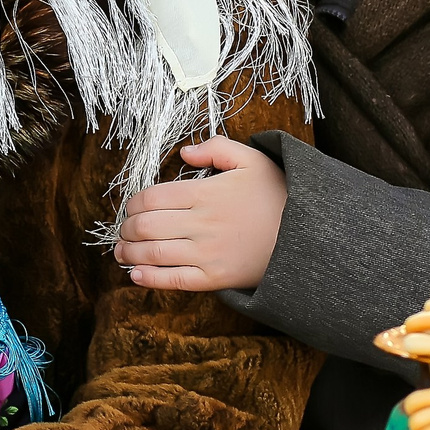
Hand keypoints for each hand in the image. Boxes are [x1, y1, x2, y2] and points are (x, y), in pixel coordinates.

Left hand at [114, 136, 285, 291]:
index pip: (152, 198)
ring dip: (129, 253)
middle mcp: (201, 224)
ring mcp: (207, 254)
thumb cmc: (278, 196)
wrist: (308, 238)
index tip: (130, 208)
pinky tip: (135, 275)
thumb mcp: (252, 160)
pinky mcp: (215, 279)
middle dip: (127, 228)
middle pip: (146, 226)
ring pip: (154, 254)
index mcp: (205, 194)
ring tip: (121, 251)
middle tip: (123, 230)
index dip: (132, 204)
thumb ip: (216, 148)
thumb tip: (184, 152)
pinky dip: (149, 279)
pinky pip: (174, 281)